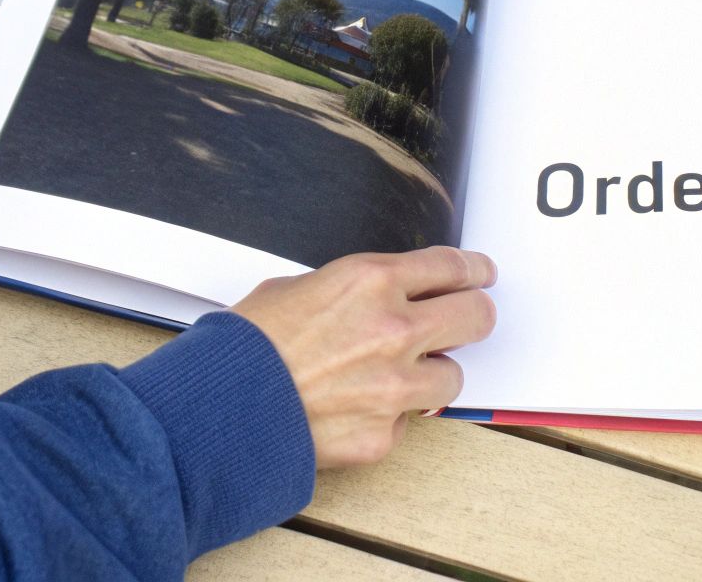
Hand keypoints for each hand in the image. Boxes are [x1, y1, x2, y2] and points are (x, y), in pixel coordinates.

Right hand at [230, 247, 496, 469]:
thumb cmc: (247, 346)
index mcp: (372, 281)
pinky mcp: (384, 435)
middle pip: (475, 317)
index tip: (481, 274)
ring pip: (453, 377)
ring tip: (394, 376)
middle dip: (474, 315)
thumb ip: (351, 291)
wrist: (221, 409)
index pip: (450, 266)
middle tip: (467, 319)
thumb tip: (375, 298)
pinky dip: (387, 417)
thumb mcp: (297, 288)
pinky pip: (406, 422)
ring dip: (431, 374)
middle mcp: (394, 330)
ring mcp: (395, 387)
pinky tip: (353, 410)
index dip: (473, 270)